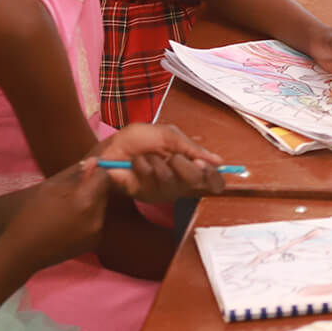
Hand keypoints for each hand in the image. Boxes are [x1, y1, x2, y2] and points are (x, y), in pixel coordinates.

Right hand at [0, 160, 110, 273]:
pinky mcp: (95, 243)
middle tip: (70, 195)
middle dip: (93, 189)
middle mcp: (97, 217)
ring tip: (68, 210)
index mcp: (85, 201)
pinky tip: (70, 223)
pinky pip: (98, 222)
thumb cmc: (31, 216)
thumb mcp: (49, 188)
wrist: (23, 252)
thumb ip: (75, 174)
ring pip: (102, 207)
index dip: (95, 173)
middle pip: (105, 193)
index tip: (83, 176)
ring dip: (91, 204)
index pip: (104, 177)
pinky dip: (89, 218)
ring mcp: (97, 232)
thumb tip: (95, 162)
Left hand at [95, 123, 228, 200]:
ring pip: (173, 179)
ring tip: (147, 156)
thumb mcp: (169, 135)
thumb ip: (193, 148)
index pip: (212, 179)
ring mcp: (164, 190)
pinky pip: (153, 180)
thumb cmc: (139, 139)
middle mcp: (180, 180)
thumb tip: (218, 161)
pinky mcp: (147, 195)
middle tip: (173, 156)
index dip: (212, 175)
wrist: (113, 146)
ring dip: (157, 161)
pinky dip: (143, 166)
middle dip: (183, 164)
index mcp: (189, 165)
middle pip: (196, 180)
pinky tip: (136, 164)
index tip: (204, 164)